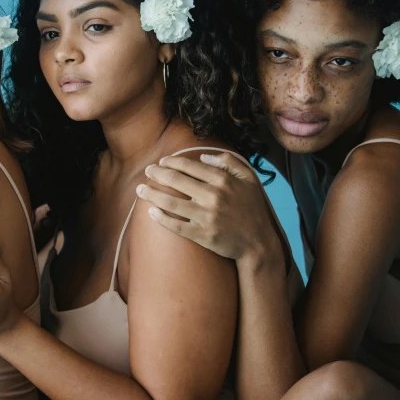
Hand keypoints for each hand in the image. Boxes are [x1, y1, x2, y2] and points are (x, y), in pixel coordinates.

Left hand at [136, 152, 282, 267]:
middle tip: (147, 171)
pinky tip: (150, 212)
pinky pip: (177, 226)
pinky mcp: (204, 235)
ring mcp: (208, 217)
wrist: (259, 243)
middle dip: (156, 174)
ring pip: (171, 203)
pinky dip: (161, 219)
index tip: (161, 162)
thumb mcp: (249, 178)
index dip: (171, 162)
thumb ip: (229, 161)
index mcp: (223, 180)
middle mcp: (214, 196)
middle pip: (176, 181)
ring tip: (140, 189)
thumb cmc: (253, 208)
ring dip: (152, 194)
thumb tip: (203, 157)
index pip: (189, 166)